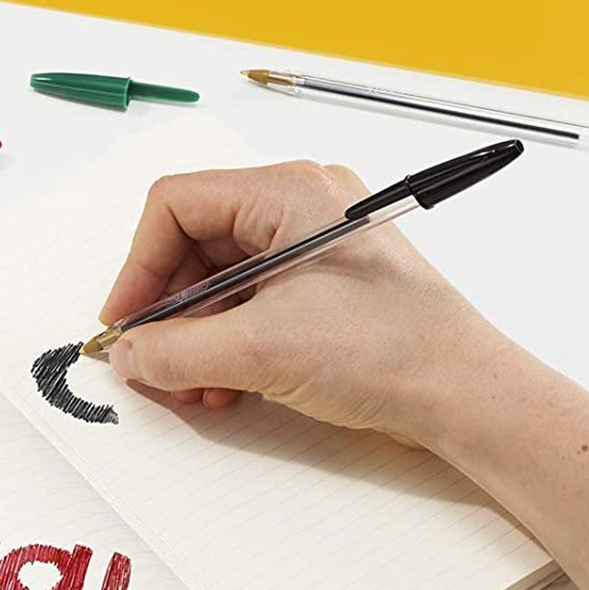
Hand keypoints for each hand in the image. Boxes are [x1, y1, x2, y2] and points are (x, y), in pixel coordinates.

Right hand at [100, 160, 506, 447]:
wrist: (464, 396)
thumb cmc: (391, 350)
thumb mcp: (262, 349)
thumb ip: (177, 351)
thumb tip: (128, 355)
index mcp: (286, 193)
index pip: (176, 207)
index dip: (139, 267)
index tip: (124, 322)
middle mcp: (296, 210)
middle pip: (193, 248)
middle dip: (169, 313)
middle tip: (154, 363)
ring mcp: (309, 251)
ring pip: (217, 285)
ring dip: (194, 339)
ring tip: (194, 387)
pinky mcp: (318, 291)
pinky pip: (248, 308)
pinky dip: (225, 348)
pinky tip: (224, 388)